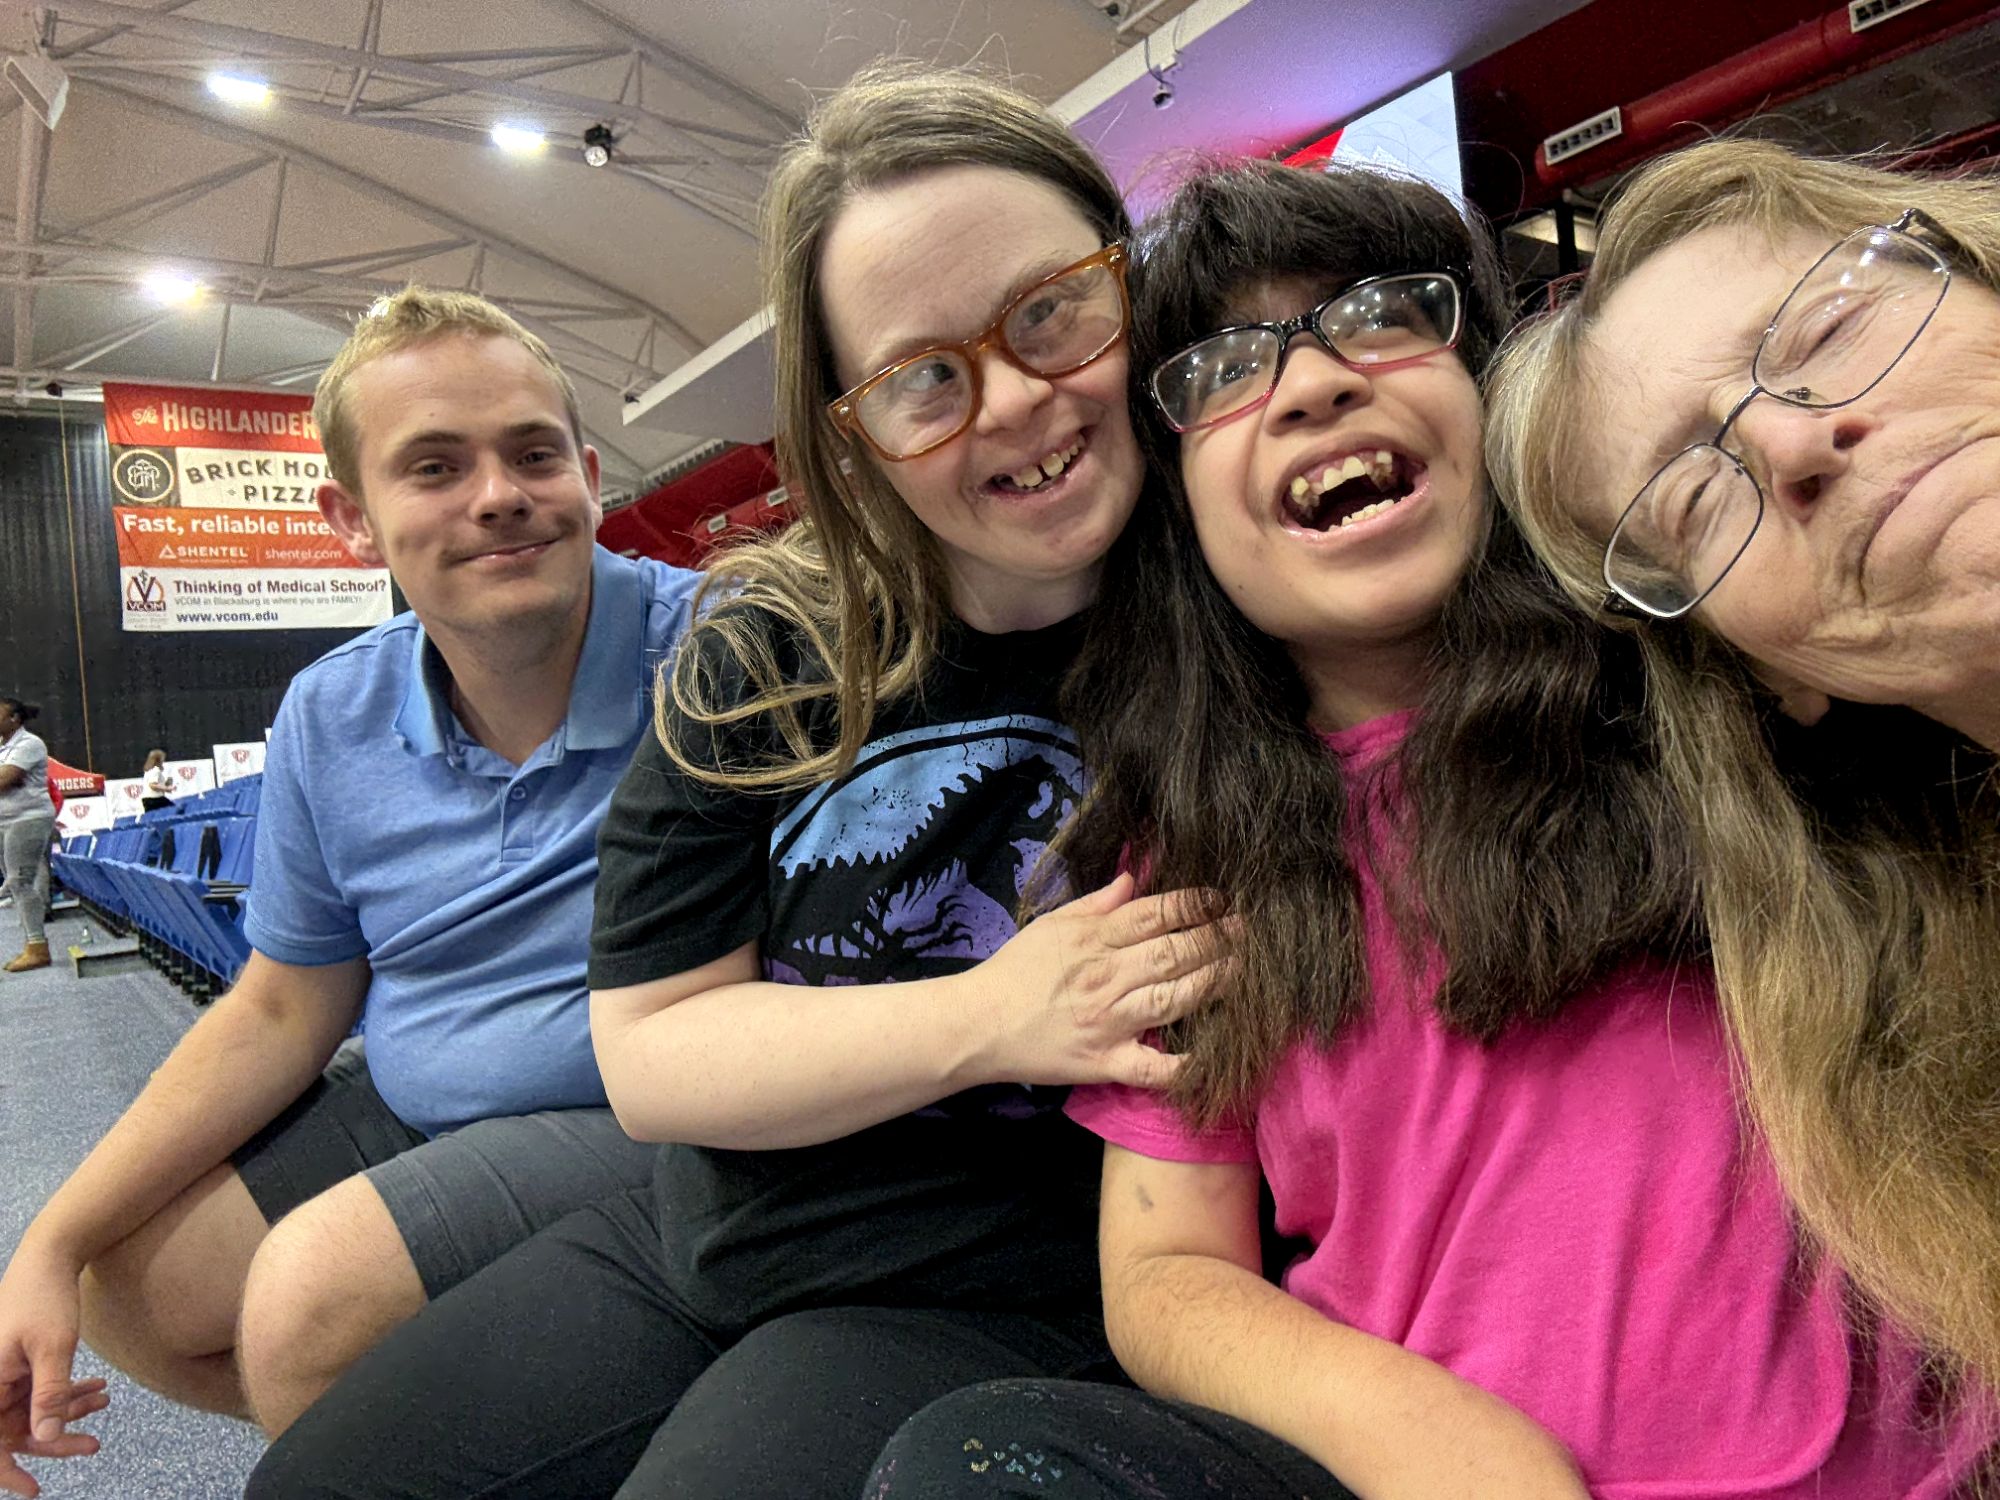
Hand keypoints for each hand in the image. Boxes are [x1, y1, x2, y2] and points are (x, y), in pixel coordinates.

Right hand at [0, 1242, 97, 1498]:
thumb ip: (49, 1396)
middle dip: (55, 1439)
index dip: (5, 1472)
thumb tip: (46, 1438)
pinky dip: (67, 1393)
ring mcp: (2, 1376)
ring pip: (31, 1412)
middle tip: (93, 1444)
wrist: (50, 1255)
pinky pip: (40, 1392)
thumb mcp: (53, 1349)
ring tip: (105, 1401)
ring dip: (67, 1412)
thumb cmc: (45, 1298)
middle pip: (14, 1431)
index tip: (33, 1489)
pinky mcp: (18, 1366)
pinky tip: (100, 1388)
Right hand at [967, 872, 1232, 1089]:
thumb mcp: (1050, 925)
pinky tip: (1215, 1056)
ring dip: (1215, 983)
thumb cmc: (1014, 971)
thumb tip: (1134, 878)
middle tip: (1250, 930)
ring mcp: (1110, 1022)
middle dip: (1216, 939)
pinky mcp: (1107, 1063)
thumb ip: (1095, 903)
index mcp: (1093, 940)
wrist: (977, 1025)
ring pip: (1174, 998)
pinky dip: (1184, 1066)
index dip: (1194, 905)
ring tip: (1246, 971)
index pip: (1154, 914)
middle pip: (1173, 953)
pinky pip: (1153, 1067)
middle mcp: (1107, 978)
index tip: (1223, 899)